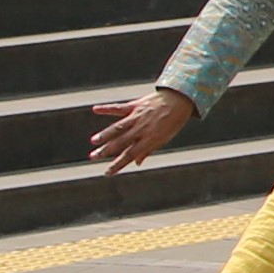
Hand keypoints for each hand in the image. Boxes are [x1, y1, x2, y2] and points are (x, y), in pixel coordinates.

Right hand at [85, 86, 199, 173]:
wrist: (180, 100)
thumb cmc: (173, 121)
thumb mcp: (164, 138)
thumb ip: (149, 150)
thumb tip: (137, 163)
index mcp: (150, 139)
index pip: (130, 155)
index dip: (118, 165)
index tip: (107, 173)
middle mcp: (142, 129)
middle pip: (122, 142)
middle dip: (106, 150)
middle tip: (93, 157)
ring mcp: (138, 116)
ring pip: (119, 127)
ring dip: (105, 134)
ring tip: (94, 141)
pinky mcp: (135, 105)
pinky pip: (119, 108)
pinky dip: (107, 108)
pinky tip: (95, 109)